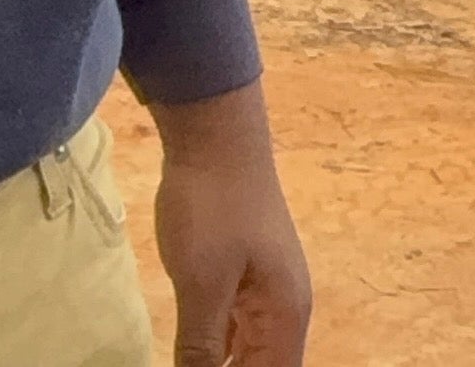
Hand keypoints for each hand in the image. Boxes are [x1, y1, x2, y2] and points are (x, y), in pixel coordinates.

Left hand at [152, 83, 310, 366]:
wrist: (214, 131)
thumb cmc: (213, 206)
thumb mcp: (202, 284)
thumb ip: (201, 347)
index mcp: (286, 314)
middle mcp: (284, 306)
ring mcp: (264, 284)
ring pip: (247, 348)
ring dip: (222, 363)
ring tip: (188, 362)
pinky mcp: (243, 267)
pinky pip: (233, 323)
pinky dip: (215, 343)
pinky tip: (190, 350)